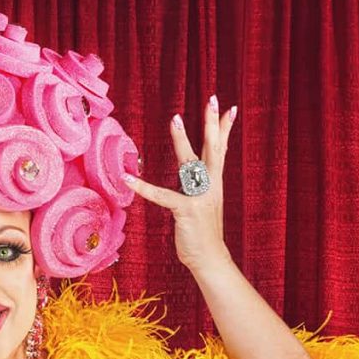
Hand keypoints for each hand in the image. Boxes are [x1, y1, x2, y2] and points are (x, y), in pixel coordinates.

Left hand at [122, 95, 236, 273]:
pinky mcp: (185, 210)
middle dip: (212, 123)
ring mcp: (200, 197)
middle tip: (213, 99)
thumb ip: (200, 188)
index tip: (230, 109)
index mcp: (215, 183)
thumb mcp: (205, 205)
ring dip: (181, 140)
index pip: (221, 150)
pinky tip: (129, 178)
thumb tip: (193, 175)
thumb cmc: (203, 233)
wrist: (211, 258)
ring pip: (190, 163)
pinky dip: (143, 187)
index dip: (224, 129)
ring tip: (176, 119)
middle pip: (213, 148)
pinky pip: (162, 195)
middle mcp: (211, 186)